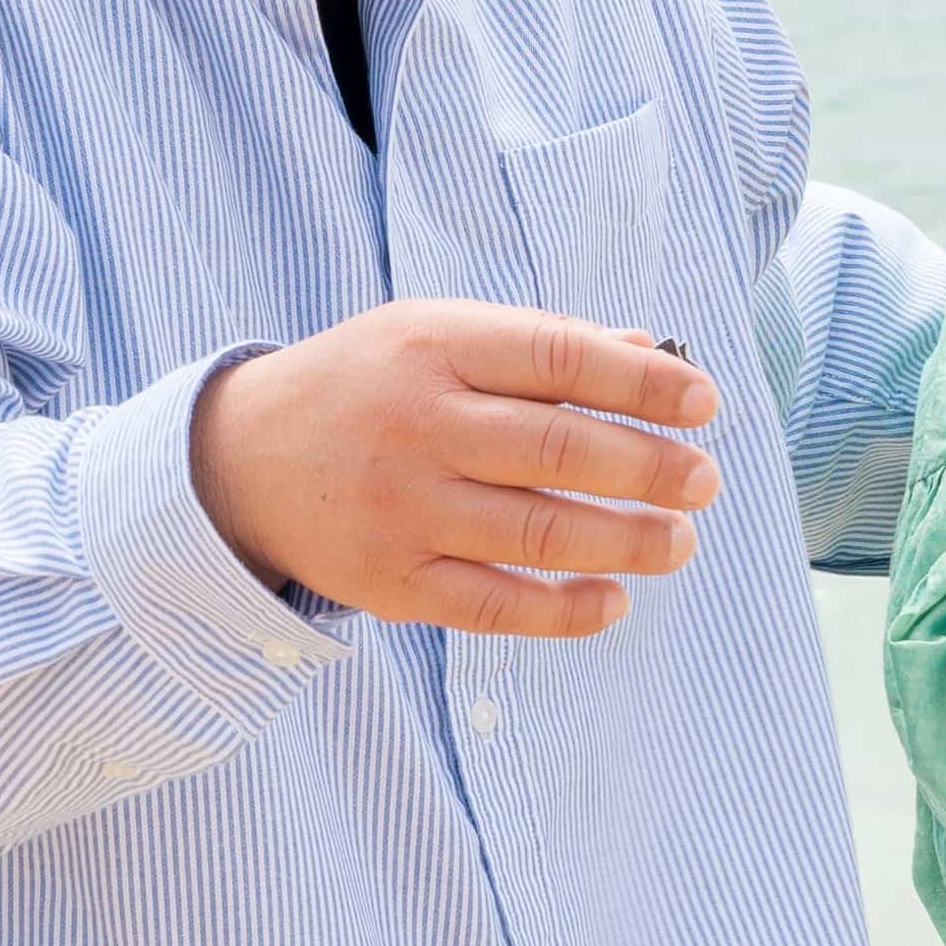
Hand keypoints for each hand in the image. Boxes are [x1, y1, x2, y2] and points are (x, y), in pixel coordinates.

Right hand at [190, 301, 719, 637]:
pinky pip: (495, 606)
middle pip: (558, 450)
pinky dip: (563, 611)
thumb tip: (649, 351)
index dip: (642, 381)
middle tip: (705, 481)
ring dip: (624, 541)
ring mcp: (404, 509)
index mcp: (435, 346)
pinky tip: (612, 601)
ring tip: (678, 542)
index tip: (703, 401)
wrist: (240, 460)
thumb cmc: (364, 387)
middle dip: (649, 468)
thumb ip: (538, 347)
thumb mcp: (433, 335)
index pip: (558, 358)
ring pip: (536, 533)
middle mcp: (419, 425)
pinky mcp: (391, 583)